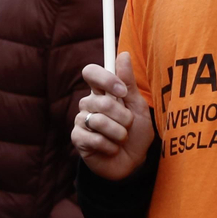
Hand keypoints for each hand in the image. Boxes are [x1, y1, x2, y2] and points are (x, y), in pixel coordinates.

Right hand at [72, 52, 155, 180]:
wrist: (134, 163)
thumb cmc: (136, 133)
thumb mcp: (138, 107)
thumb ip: (129, 83)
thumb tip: (123, 54)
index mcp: (102, 92)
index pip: (91, 72)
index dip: (105, 79)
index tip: (122, 92)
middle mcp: (88, 103)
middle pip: (100, 100)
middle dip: (122, 116)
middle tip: (128, 124)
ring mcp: (81, 121)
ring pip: (99, 121)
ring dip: (119, 133)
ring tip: (121, 139)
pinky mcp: (78, 139)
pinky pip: (95, 139)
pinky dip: (110, 146)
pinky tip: (112, 149)